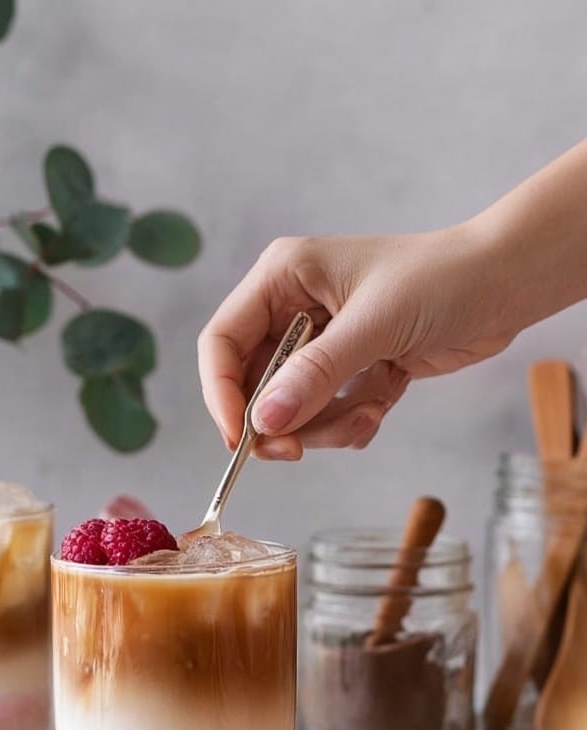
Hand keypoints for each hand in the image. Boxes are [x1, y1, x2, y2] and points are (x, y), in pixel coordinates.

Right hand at [197, 225, 515, 458]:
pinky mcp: (351, 367)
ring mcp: (322, 341)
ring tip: (367, 415)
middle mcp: (293, 308)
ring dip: (326, 425)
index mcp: (282, 278)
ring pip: (292, 407)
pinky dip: (351, 423)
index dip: (221, 393)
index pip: (222, 341)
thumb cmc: (443, 279)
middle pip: (253, 383)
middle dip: (279, 421)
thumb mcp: (374, 325)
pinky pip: (328, 414)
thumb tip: (265, 421)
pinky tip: (382, 405)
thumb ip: (316, 374)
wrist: (507, 282)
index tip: (240, 439)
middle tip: (296, 451)